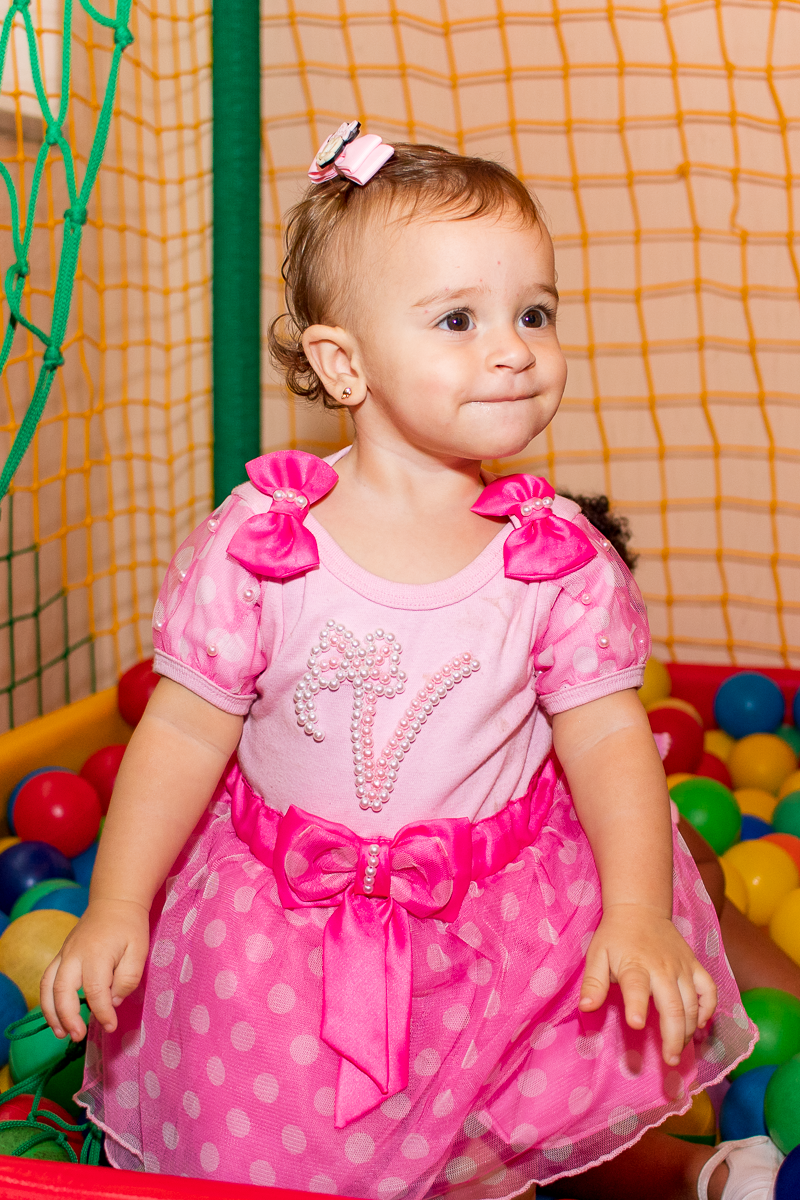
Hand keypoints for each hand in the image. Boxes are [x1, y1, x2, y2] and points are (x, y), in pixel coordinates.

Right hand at [40, 899, 150, 1040]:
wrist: (114, 902)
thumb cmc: (129, 927)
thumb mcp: (139, 950)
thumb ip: (128, 977)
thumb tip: (113, 1001)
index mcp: (96, 954)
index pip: (95, 991)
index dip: (102, 1013)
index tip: (111, 1026)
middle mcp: (74, 955)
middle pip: (63, 991)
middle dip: (69, 1017)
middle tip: (78, 1036)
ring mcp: (64, 954)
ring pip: (48, 986)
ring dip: (51, 1013)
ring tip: (61, 1034)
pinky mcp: (60, 955)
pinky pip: (47, 979)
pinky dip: (47, 1000)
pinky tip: (56, 1016)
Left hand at [578, 904, 717, 1065]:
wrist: (640, 908)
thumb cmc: (615, 937)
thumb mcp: (596, 955)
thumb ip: (593, 983)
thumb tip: (586, 1007)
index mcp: (635, 965)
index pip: (636, 987)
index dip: (637, 1006)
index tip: (637, 1025)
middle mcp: (662, 968)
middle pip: (673, 1005)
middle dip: (673, 1036)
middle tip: (670, 1060)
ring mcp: (682, 967)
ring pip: (693, 1004)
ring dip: (689, 1031)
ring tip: (679, 1051)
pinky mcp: (694, 966)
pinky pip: (709, 990)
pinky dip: (709, 1009)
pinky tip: (701, 1026)